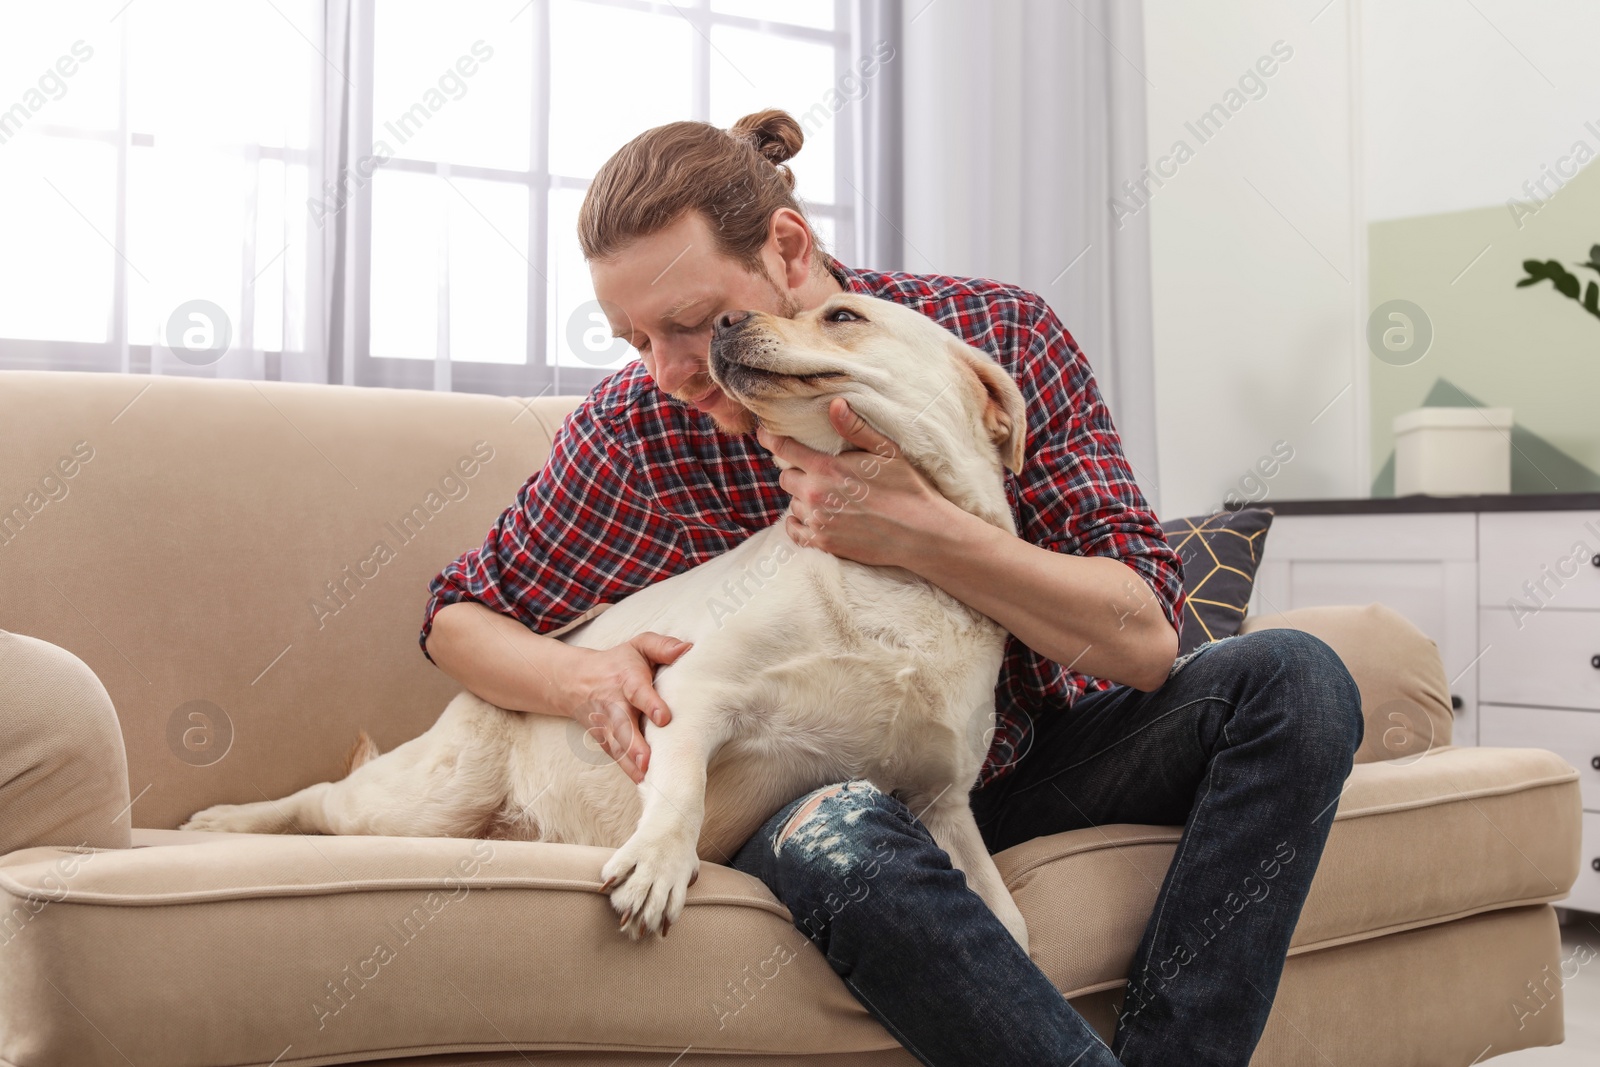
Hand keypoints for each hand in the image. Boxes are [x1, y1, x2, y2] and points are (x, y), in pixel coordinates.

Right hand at [565, 633, 691, 783]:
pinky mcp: (605, 739)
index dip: (650, 704)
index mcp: (626, 678)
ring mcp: (607, 724)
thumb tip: (688, 649)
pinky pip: (615, 756)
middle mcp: (613, 703)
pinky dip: (627, 770)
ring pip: (617, 745)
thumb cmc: (619, 662)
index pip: (637, 691)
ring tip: (647, 777)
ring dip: (630, 762)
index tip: (663, 718)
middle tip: (647, 761)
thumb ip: (662, 646)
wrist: (576, 680)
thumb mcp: (639, 646)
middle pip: (622, 725)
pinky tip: (644, 783)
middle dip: (634, 744)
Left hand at [756, 397, 946, 567]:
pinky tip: (815, 519)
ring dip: (803, 500)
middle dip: (798, 473)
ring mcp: (818, 522)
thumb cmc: (907, 487)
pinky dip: (799, 524)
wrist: (920, 532)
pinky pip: (795, 532)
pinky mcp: (823, 544)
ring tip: (829, 499)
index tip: (764, 434)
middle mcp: (816, 495)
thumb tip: (834, 404)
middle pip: (786, 478)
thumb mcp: (885, 451)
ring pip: (792, 505)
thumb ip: (855, 428)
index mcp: (828, 468)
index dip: (771, 439)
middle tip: (819, 475)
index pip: (785, 449)